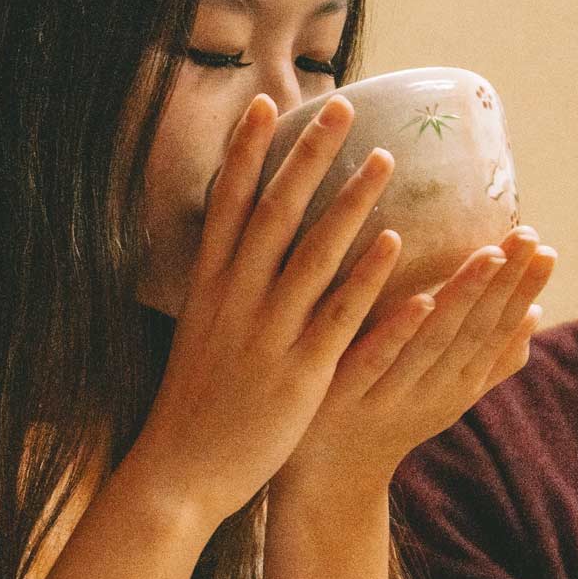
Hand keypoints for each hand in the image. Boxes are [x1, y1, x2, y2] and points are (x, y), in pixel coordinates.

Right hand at [123, 95, 402, 531]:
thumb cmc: (194, 407)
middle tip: (339, 106)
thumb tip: (234, 250)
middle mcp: (235, 300)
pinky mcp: (299, 372)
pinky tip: (399, 245)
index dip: (245, 150)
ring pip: (313, 255)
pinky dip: (369, 279)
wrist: (179, 476)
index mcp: (208, 288)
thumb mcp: (198, 334)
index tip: (263, 102)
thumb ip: (220, 290)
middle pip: (274, 213)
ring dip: (350, 203)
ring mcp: (267, 334)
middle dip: (306, 156)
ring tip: (385, 160)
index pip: (227, 204)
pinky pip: (339, 317)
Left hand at [282, 228, 558, 502]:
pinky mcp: (344, 396)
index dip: (523, 291)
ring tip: (489, 254)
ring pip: (434, 341)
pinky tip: (420, 299)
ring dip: (464, 295)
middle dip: (506, 283)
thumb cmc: (386, 420)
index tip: (546, 249)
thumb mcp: (443, 394)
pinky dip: (400, 331)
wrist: (325, 481)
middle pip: (475, 332)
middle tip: (529, 235)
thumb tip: (535, 313)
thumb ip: (487, 360)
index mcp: (456, 387)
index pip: (497, 331)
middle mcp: (432, 391)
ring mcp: (390, 394)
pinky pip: (376, 360)